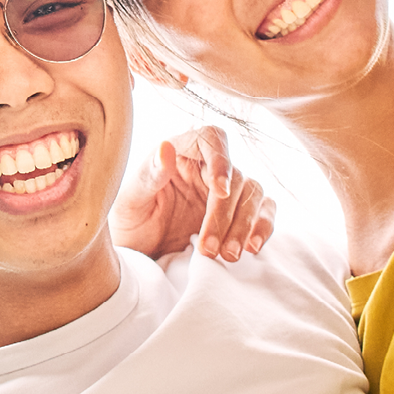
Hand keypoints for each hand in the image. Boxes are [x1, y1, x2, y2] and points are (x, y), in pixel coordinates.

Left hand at [110, 124, 273, 263]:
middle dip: (225, 215)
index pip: (212, 138)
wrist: (138, 255)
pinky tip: (252, 248)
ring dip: (244, 226)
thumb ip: (148, 175)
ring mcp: (225, 191)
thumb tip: (166, 147)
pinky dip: (263, 227)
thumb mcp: (129, 201)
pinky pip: (263, 211)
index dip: (222, 161)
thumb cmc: (129, 222)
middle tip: (210, 248)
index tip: (220, 191)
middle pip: (235, 175)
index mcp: (181, 151)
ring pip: (253, 194)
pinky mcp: (237, 214)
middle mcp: (207, 166)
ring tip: (227, 256)